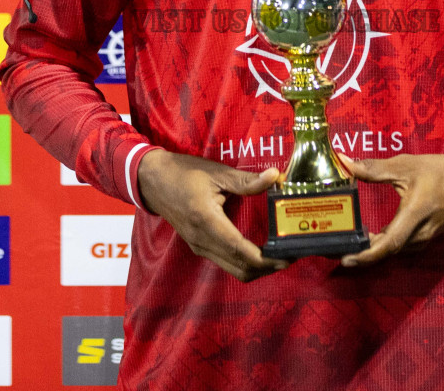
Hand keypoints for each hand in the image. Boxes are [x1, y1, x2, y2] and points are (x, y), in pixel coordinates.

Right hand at [136, 148, 287, 282]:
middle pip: (239, 268)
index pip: (239, 249)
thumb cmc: (184, 173)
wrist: (153, 181)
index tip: (286, 257)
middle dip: (267, 268)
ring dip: (257, 268)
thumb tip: (274, 177)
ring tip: (279, 255)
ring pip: (233, 270)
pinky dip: (245, 263)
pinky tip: (260, 251)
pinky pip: (226, 263)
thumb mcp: (217, 173)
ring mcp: (198, 246)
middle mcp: (201, 239)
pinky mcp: (199, 246)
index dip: (265, 259)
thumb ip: (246, 180)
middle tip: (290, 256)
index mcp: (205, 219)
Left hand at [338, 153, 443, 267]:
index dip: (367, 254)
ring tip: (346, 243)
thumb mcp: (405, 165)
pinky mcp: (425, 238)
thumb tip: (344, 162)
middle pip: (388, 250)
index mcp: (416, 213)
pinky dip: (382, 245)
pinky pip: (400, 246)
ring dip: (371, 249)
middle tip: (335, 250)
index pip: (390, 242)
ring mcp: (425, 238)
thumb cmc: (439, 172)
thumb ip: (373, 168)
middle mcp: (421, 232)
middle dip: (361, 253)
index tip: (347, 259)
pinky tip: (368, 238)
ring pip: (393, 250)